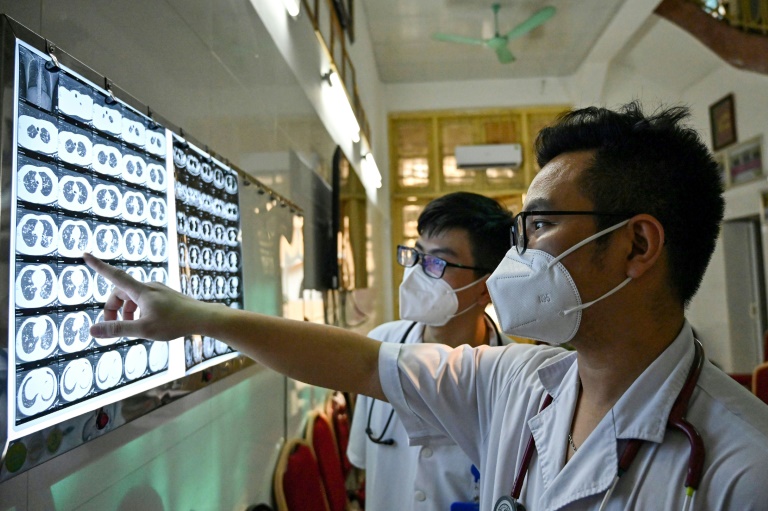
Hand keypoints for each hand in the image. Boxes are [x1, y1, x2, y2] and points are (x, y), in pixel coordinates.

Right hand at [83, 253, 209, 340]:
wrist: (203, 318)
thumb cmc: (175, 323)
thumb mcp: (143, 329)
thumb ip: (117, 329)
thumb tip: (92, 330)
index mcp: (141, 291)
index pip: (114, 275)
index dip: (98, 266)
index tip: (85, 255)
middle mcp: (149, 286)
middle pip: (121, 292)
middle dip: (113, 308)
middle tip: (114, 327)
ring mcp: (158, 290)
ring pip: (133, 298)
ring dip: (127, 312)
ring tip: (133, 328)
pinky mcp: (165, 296)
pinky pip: (144, 300)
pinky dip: (138, 311)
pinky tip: (147, 324)